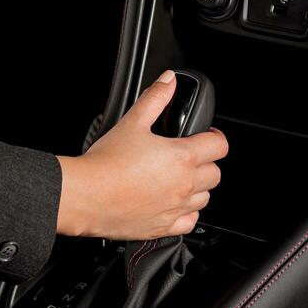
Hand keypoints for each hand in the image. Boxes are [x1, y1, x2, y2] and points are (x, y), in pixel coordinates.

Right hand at [56, 70, 228, 239]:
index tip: (206, 136)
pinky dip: (186, 213)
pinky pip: (189, 222)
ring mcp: (176, 209)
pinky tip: (171, 203)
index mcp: (183, 157)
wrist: (87, 196)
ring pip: (204, 198)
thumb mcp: (133, 121)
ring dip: (197, 188)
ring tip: (178, 178)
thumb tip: (169, 80)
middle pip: (215, 174)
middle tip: (189, 156)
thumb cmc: (107, 162)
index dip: (214, 137)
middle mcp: (185, 185)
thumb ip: (155, 98)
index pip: (219, 146)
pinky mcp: (163, 227)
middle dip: (206, 163)